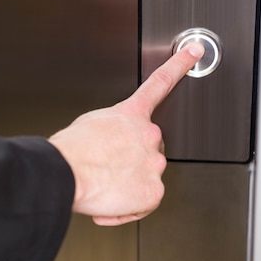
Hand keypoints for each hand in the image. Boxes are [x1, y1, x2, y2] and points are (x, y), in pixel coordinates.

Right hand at [49, 43, 204, 225]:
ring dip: (128, 185)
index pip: (160, 84)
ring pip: (147, 177)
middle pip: (151, 149)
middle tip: (109, 168)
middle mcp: (149, 135)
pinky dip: (127, 208)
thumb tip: (113, 145)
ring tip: (103, 185)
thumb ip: (112, 130)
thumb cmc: (70, 151)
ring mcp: (154, 163)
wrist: (66, 172)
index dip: (179, 66)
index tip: (194, 52)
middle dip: (133, 160)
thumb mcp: (89, 125)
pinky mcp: (153, 191)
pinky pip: (145, 203)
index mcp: (131, 114)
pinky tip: (108, 203)